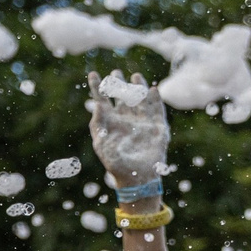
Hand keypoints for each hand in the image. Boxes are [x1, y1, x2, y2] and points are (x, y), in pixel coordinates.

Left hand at [85, 71, 169, 188]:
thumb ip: (98, 125)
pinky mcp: (157, 127)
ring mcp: (142, 122)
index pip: (102, 100)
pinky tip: (153, 89)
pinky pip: (157, 109)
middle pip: (122, 96)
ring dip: (138, 87)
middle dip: (118, 83)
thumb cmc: (116, 164)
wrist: (137, 178)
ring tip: (135, 76)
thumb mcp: (101, 145)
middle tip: (115, 72)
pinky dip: (156, 100)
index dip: (98, 87)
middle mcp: (126, 119)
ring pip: (140, 99)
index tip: (93, 74)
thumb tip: (96, 105)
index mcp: (111, 123)